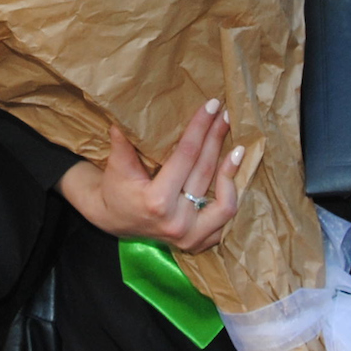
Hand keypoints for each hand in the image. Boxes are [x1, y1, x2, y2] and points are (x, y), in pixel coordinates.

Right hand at [58, 100, 243, 252]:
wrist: (113, 219)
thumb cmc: (116, 189)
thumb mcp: (116, 166)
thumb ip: (123, 143)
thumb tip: (124, 116)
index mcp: (156, 201)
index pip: (186, 156)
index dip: (200, 128)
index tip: (212, 106)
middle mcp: (177, 221)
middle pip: (205, 172)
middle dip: (217, 139)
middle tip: (226, 116)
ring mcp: (190, 237)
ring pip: (224, 203)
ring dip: (231, 172)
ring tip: (237, 148)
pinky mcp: (198, 243)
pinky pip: (225, 222)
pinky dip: (230, 199)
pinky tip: (232, 176)